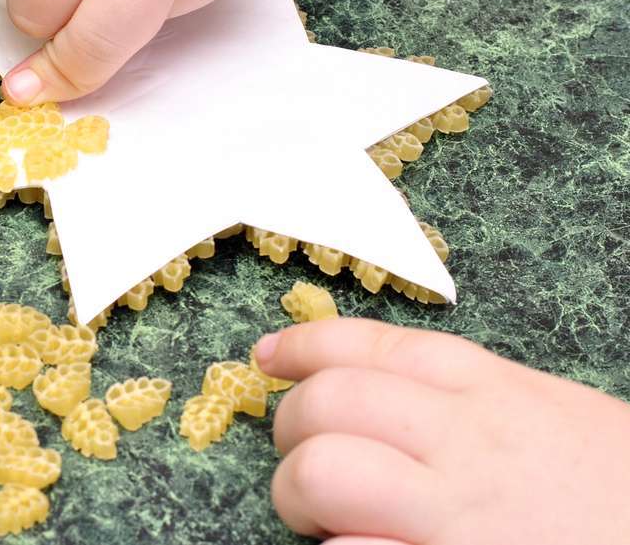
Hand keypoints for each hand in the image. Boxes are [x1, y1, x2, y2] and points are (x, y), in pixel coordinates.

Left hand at [254, 318, 629, 543]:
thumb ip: (461, 399)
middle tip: (298, 456)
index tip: (267, 359)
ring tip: (317, 516)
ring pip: (324, 471)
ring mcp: (459, 512)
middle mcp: (464, 437)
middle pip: (327, 404)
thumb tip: (367, 393)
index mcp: (484, 385)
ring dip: (299, 495)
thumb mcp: (544, 412)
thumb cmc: (613, 488)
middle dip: (290, 427)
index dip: (301, 348)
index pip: (363, 345)